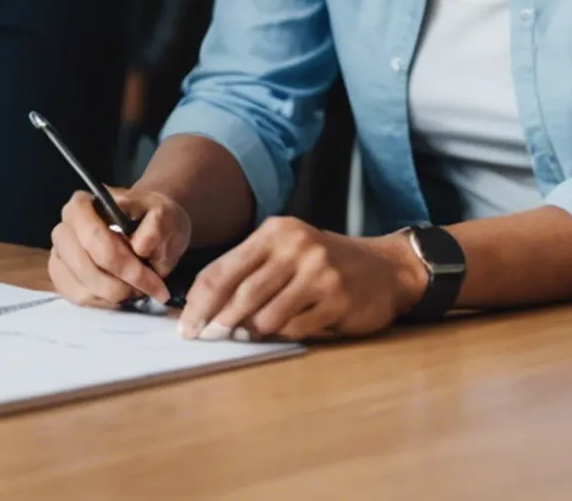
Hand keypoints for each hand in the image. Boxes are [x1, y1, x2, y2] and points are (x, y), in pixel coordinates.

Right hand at [47, 186, 191, 308]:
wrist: (146, 226)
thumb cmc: (150, 219)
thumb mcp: (163, 215)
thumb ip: (156, 225)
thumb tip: (140, 246)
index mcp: (81, 205)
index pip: (95, 238)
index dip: (125, 265)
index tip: (155, 282)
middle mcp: (63, 229)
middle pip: (86, 267)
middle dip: (121, 286)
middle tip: (149, 290)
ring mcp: (59, 255)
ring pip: (83, 288)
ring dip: (115, 296)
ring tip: (138, 290)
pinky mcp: (61, 277)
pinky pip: (80, 299)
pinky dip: (105, 303)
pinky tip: (122, 294)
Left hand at [179, 216, 423, 342]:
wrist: (386, 268)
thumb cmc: (325, 263)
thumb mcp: (288, 252)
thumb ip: (251, 272)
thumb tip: (205, 308)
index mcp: (275, 232)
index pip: (224, 269)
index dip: (199, 300)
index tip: (185, 324)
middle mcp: (296, 247)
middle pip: (240, 293)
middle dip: (216, 322)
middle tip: (204, 339)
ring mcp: (318, 273)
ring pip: (266, 315)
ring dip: (251, 332)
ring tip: (245, 336)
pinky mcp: (337, 300)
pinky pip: (295, 328)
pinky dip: (282, 335)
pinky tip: (282, 332)